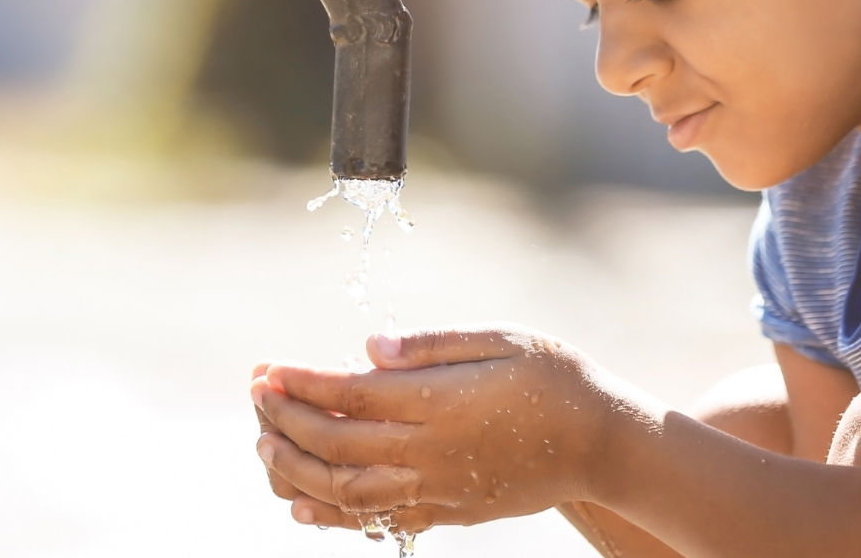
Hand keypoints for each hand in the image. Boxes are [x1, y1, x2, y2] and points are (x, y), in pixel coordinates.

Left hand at [250, 326, 644, 531]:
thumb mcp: (502, 339)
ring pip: (346, 492)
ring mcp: (437, 488)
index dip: (301, 383)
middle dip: (285, 420)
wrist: (604, 445)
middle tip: (255, 396)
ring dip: (296, 469)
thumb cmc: (556, 378)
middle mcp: (432, 451)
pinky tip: (301, 506)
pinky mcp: (448, 511)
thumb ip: (433, 344)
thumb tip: (368, 347)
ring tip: (262, 445)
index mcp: (441, 402)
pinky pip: (377, 521)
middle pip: (336, 445)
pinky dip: (331, 517)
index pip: (349, 395)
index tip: (265, 368)